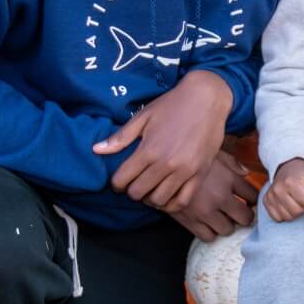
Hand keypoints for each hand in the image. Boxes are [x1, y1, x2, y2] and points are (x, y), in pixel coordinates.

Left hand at [93, 71, 232, 209]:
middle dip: (131, 190)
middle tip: (134, 182)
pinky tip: (166, 195)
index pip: (122, 180)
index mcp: (149, 149)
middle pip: (138, 193)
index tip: (120, 179)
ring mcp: (185, 171)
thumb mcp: (144, 116)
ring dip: (150, 198)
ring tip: (150, 188)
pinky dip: (171, 204)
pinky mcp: (200, 174)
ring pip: (159, 201)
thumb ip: (121, 137)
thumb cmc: (173, 104)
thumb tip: (96, 150)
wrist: (207, 99)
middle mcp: (166, 164)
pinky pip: (182, 201)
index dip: (116, 183)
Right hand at [167, 150, 259, 241]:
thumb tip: (246, 173)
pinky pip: (208, 237)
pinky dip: (210, 232)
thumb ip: (232, 164)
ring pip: (227, 230)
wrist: (158, 167)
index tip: (249, 200)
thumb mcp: (213, 153)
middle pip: (245, 218)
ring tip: (222, 216)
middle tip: (239, 211)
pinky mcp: (190, 222)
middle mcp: (220, 197)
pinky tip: (208, 222)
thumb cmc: (188, 157)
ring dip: (227, 224)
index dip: (254, 200)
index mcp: (228, 178)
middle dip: (244, 215)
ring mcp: (205, 212)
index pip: (253, 196)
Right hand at [264, 158, 303, 222]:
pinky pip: (278, 219)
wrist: (289, 168)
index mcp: (290, 181)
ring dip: (294, 211)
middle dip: (303, 206)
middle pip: (297, 212)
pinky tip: (286, 203)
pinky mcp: (266, 202)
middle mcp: (277, 189)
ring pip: (287, 218)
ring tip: (294, 199)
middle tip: (301, 195)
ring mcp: (270, 196)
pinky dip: (285, 214)